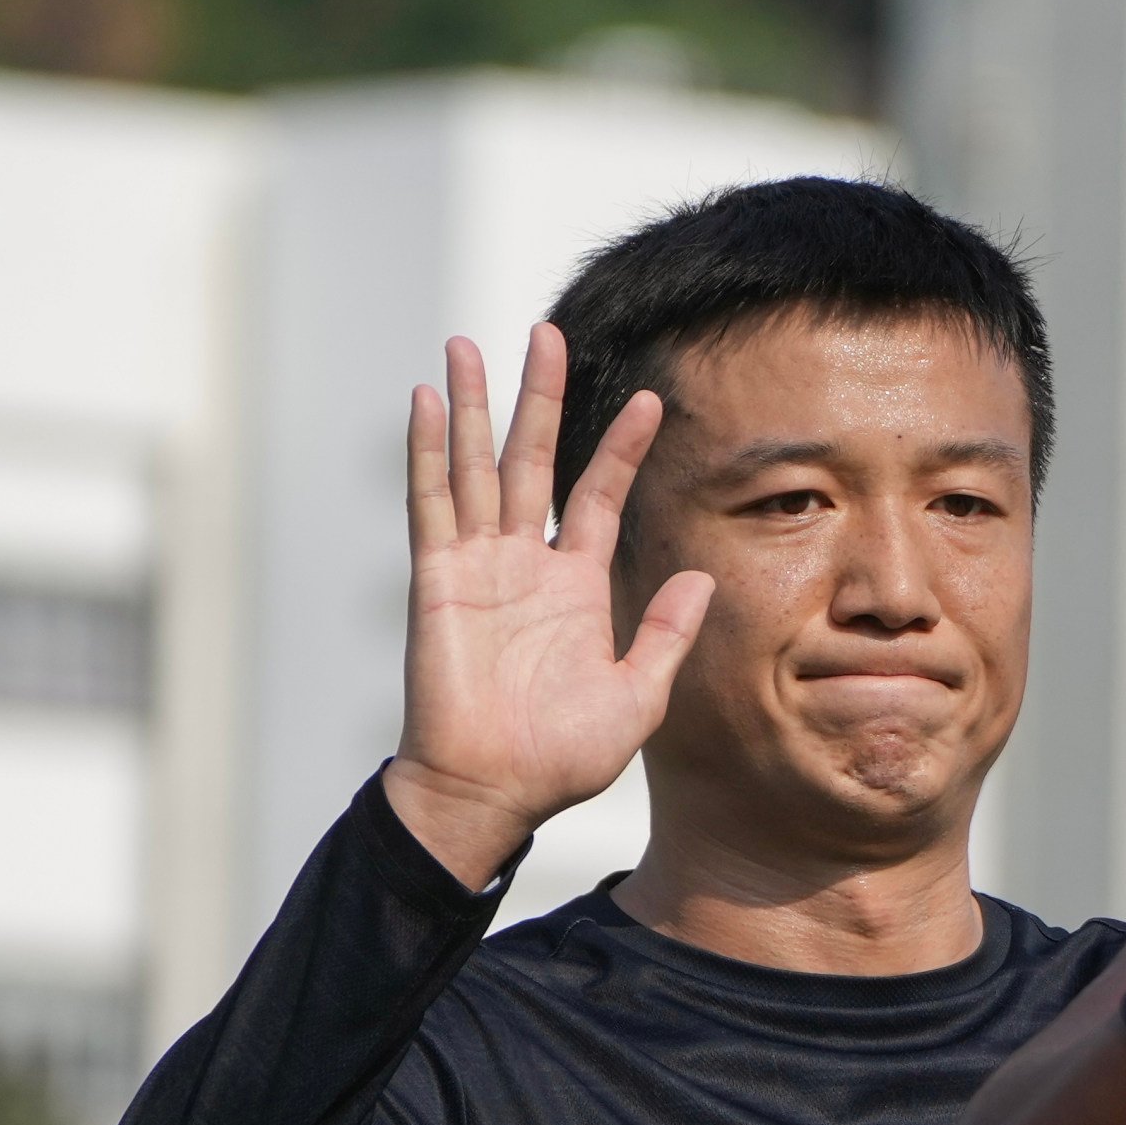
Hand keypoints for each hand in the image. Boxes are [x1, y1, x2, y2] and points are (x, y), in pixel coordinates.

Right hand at [384, 323, 716, 885]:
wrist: (495, 791)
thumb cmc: (560, 757)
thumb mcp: (637, 695)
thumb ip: (665, 633)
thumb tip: (702, 578)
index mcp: (575, 584)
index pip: (598, 494)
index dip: (623, 447)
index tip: (653, 398)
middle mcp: (524, 562)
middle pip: (533, 458)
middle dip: (540, 396)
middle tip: (546, 333)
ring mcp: (477, 564)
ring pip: (476, 464)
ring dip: (472, 404)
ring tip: (469, 342)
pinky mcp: (437, 578)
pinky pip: (431, 502)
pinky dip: (426, 450)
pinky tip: (423, 400)